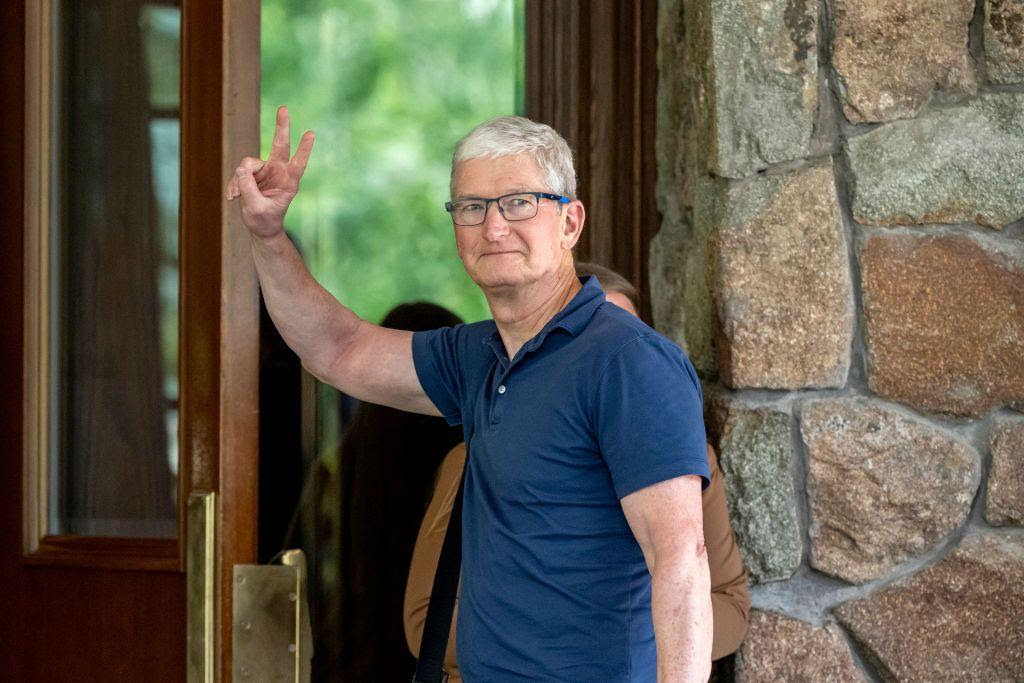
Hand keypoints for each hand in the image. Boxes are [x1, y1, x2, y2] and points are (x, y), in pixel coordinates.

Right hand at [227, 105, 314, 239]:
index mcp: (289, 183)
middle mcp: (279, 173)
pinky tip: (234, 196)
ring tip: (237, 196)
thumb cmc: (265, 221)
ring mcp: (266, 171)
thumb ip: (248, 188)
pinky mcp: (254, 172)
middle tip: (284, 108)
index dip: (304, 150)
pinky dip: (235, 184)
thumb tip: (241, 168)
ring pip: (248, 163)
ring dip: (240, 180)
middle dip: (281, 127)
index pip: (298, 164)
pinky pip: (240, 171)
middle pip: (280, 145)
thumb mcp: (256, 208)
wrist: (261, 227)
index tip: (311, 134)